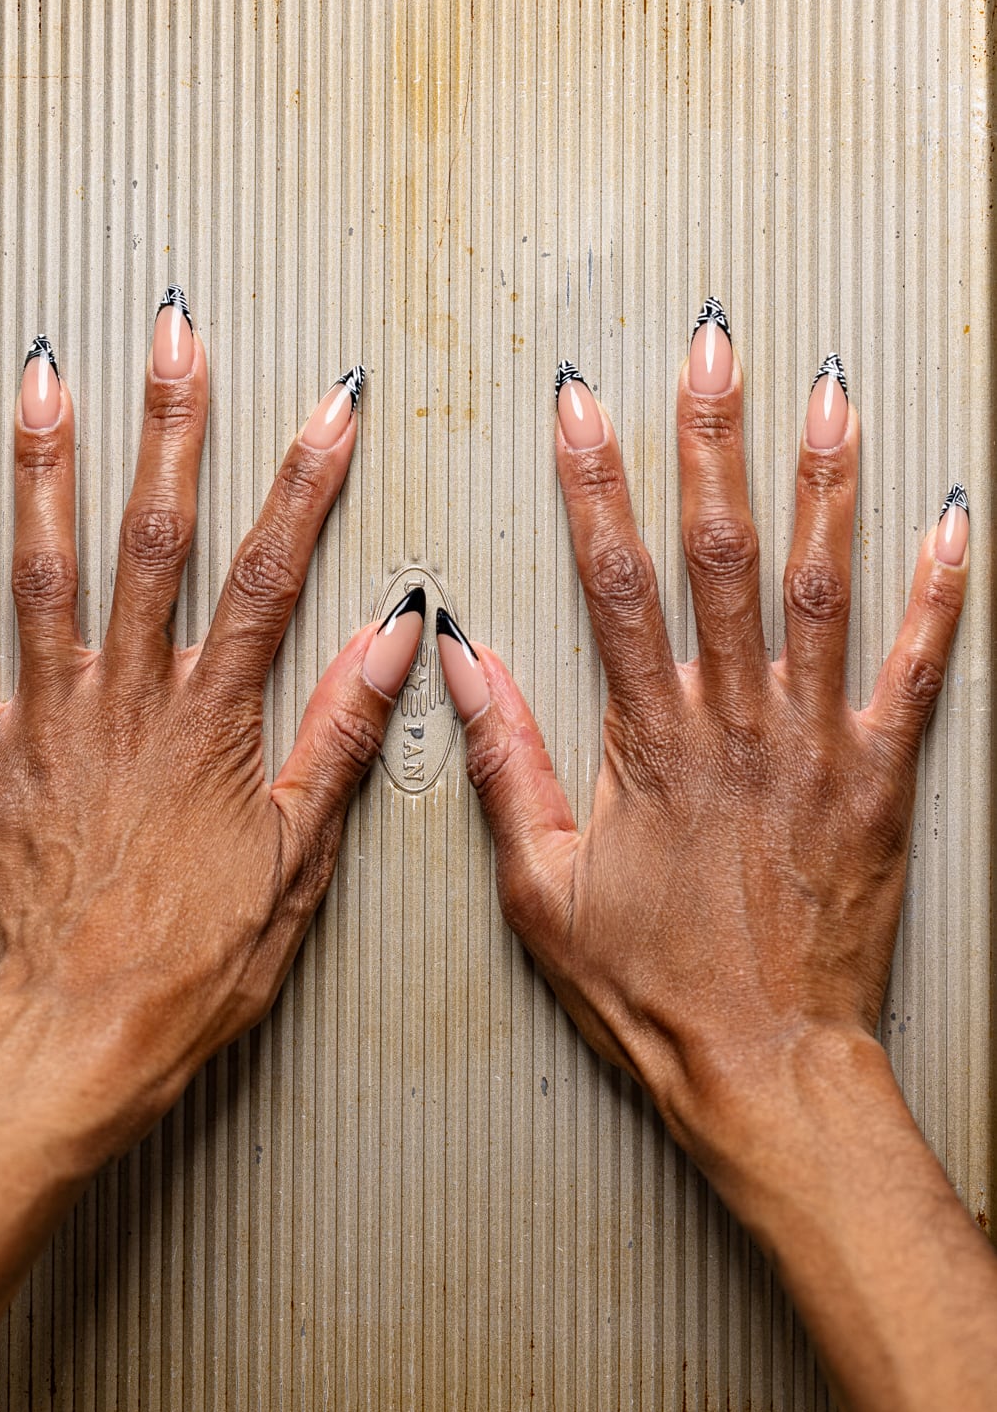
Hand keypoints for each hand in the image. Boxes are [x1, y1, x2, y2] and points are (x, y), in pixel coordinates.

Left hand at [0, 290, 421, 1158]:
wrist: (86, 1035)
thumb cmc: (195, 961)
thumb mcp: (300, 853)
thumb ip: (342, 731)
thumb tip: (393, 637)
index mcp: (212, 719)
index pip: (271, 572)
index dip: (305, 481)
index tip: (330, 409)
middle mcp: (128, 698)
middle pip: (154, 537)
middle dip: (170, 424)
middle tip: (173, 335)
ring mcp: (50, 720)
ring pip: (46, 570)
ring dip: (48, 467)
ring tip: (46, 381)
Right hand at [434, 309, 995, 1411]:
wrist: (764, 1064)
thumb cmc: (649, 987)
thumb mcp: (539, 887)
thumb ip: (503, 761)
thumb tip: (463, 661)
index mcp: (647, 746)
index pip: (614, 587)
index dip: (594, 489)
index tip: (583, 407)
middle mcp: (736, 726)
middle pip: (722, 558)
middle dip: (714, 441)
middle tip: (714, 347)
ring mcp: (815, 746)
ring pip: (820, 592)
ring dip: (823, 486)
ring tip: (829, 396)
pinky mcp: (878, 778)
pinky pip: (915, 672)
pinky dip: (935, 595)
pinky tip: (950, 523)